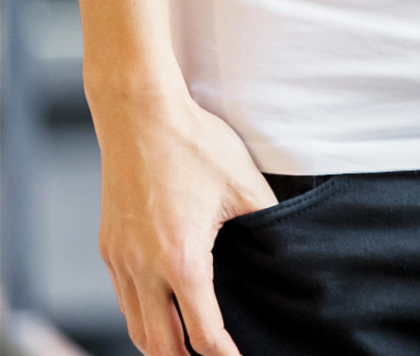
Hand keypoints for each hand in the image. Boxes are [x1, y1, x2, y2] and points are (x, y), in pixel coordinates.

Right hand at [92, 84, 277, 355]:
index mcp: (181, 259)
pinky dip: (141, 314)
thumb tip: (285, 243)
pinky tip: (161, 306)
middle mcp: (143, 268)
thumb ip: (266, 219)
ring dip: (160, 342)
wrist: (139, 112)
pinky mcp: (108, 245)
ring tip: (185, 345)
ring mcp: (120, 259)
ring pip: (135, 325)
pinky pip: (122, 297)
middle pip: (160, 345)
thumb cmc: (193, 142)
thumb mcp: (242, 181)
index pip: (202, 333)